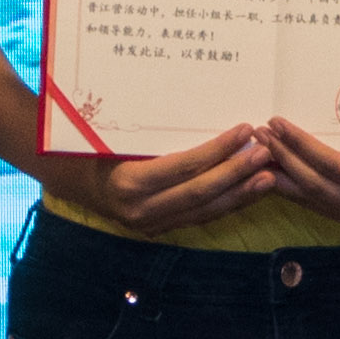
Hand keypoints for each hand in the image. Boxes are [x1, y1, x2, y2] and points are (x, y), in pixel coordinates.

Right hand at [66, 127, 274, 236]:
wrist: (70, 179)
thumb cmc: (93, 146)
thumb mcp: (116, 135)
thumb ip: (155, 133)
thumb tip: (200, 108)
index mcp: (129, 184)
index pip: (184, 167)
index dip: (218, 150)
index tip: (244, 130)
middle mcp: (142, 211)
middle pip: (201, 193)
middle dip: (237, 174)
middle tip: (266, 153)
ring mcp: (152, 225)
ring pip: (206, 211)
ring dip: (240, 193)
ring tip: (269, 176)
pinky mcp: (161, 230)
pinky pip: (200, 217)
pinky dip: (227, 203)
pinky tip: (249, 190)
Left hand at [261, 119, 339, 233]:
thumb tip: (337, 109)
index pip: (332, 166)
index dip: (300, 145)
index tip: (277, 123)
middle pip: (314, 185)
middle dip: (281, 159)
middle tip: (256, 133)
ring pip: (313, 199)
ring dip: (283, 174)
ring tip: (258, 150)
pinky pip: (322, 204)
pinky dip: (298, 187)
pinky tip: (279, 172)